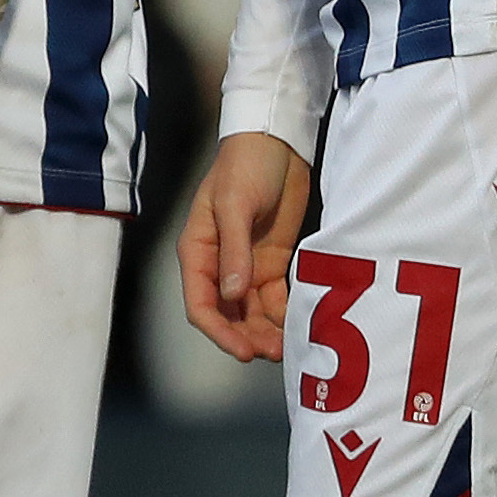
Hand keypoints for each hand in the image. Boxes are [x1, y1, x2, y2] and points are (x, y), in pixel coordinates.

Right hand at [181, 131, 313, 364]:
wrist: (277, 144)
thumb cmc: (245, 166)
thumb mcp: (235, 204)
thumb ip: (234, 250)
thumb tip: (232, 295)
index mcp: (199, 249)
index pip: (199, 302)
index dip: (218, 331)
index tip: (242, 351)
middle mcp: (220, 263)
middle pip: (226, 314)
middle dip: (246, 337)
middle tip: (273, 353)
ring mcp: (247, 264)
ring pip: (251, 312)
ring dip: (265, 332)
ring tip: (287, 347)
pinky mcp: (272, 262)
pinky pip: (274, 299)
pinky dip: (283, 315)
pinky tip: (297, 326)